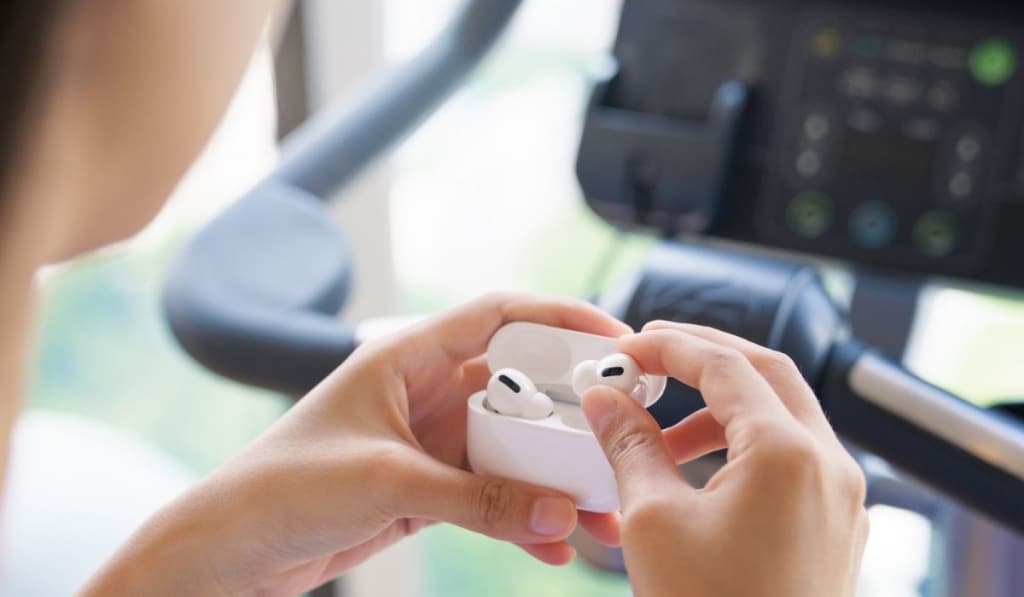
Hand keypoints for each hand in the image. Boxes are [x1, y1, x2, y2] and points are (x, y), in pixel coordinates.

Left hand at [82, 293, 625, 595]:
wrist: (229, 551)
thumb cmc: (282, 487)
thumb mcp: (386, 482)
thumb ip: (478, 496)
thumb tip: (560, 509)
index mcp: (410, 357)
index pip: (500, 315)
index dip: (562, 318)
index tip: (616, 342)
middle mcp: (427, 393)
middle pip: (520, 389)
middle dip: (571, 417)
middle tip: (619, 441)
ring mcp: (431, 443)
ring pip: (512, 450)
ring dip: (553, 479)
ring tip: (598, 511)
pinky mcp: (428, 490)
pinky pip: (492, 496)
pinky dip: (523, 518)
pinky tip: (553, 544)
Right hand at [581, 322, 867, 596]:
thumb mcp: (652, 519)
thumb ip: (629, 444)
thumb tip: (605, 400)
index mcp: (787, 454)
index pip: (725, 366)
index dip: (669, 347)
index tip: (627, 348)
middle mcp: (830, 466)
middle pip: (768, 373)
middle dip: (705, 359)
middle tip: (652, 357)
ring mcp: (842, 498)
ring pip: (784, 415)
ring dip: (723, 408)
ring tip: (664, 436)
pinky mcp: (837, 526)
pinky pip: (795, 458)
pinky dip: (748, 445)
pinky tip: (702, 472)